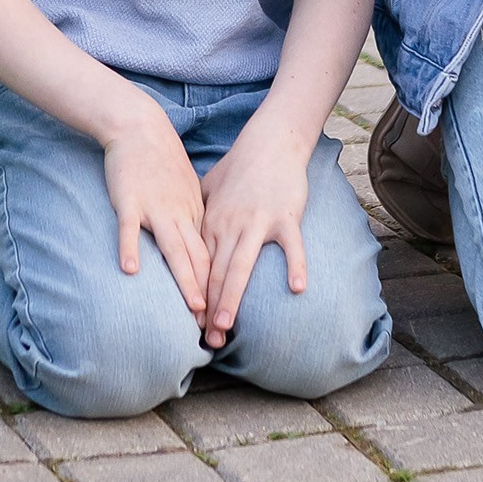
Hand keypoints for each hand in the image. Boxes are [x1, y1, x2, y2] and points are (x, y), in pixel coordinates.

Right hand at [99, 98, 210, 317]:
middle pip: (197, 260)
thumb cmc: (161, 162)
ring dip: (185, 278)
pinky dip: (131, 247)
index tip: (226, 317)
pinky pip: (130, 227)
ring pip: (173, 248)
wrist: (140, 128)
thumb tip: (201, 249)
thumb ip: (192, 220)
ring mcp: (155, 208)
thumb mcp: (186, 191)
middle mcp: (180, 214)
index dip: (219, 288)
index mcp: (193, 214)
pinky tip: (131, 270)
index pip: (210, 257)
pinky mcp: (129, 200)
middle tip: (217, 328)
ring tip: (194, 307)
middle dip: (208, 295)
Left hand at [195, 119, 312, 347]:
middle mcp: (231, 225)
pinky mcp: (286, 216)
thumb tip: (185, 236)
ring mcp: (258, 222)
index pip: (200, 267)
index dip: (195, 297)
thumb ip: (197, 215)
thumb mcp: (208, 189)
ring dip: (232, 297)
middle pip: (217, 273)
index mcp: (213, 223)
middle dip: (210, 308)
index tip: (192, 325)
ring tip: (226, 325)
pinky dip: (295, 265)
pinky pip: (292, 245)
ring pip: (242, 265)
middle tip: (206, 340)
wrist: (269, 142)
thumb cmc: (239, 168)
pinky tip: (298, 289)